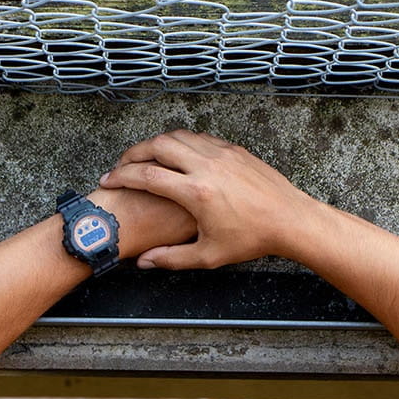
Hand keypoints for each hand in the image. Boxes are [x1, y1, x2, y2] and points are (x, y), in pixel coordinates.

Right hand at [99, 130, 310, 268]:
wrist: (290, 219)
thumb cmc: (252, 239)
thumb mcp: (209, 255)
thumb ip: (172, 258)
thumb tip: (144, 261)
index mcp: (196, 192)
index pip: (147, 176)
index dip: (121, 176)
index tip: (108, 180)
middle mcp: (206, 166)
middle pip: (157, 146)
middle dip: (132, 153)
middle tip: (121, 164)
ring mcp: (221, 153)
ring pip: (178, 136)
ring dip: (156, 144)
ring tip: (145, 157)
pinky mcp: (234, 149)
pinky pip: (199, 137)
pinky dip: (181, 142)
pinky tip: (177, 154)